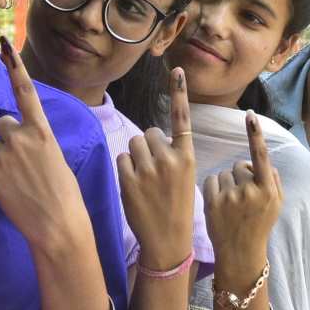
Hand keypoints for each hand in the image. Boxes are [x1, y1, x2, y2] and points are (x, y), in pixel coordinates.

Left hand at [0, 36, 96, 258]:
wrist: (56, 225)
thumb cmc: (63, 194)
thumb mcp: (56, 158)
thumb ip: (35, 140)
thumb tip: (12, 134)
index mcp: (43, 130)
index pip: (26, 91)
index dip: (14, 67)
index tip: (4, 44)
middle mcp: (20, 136)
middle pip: (3, 124)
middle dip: (10, 139)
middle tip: (25, 164)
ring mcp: (2, 153)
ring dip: (3, 159)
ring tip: (21, 181)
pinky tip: (9, 187)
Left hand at [117, 68, 196, 271]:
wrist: (167, 240)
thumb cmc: (176, 207)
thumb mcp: (184, 178)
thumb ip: (171, 155)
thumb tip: (152, 137)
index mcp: (187, 157)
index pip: (183, 118)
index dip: (179, 92)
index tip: (176, 69)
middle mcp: (169, 159)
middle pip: (149, 133)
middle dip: (148, 146)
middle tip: (154, 169)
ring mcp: (147, 170)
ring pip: (134, 144)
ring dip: (135, 156)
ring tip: (144, 178)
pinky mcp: (128, 180)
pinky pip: (121, 159)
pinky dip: (125, 169)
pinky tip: (134, 186)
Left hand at [203, 110, 282, 286]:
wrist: (240, 252)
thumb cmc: (259, 225)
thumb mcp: (276, 204)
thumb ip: (272, 179)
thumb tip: (260, 158)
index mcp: (268, 190)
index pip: (261, 156)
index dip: (255, 135)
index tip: (250, 116)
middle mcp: (249, 192)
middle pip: (239, 166)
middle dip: (240, 176)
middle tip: (242, 198)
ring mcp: (229, 197)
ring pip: (224, 174)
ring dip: (226, 184)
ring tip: (231, 205)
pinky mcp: (212, 202)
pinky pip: (211, 181)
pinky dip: (213, 189)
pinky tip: (219, 205)